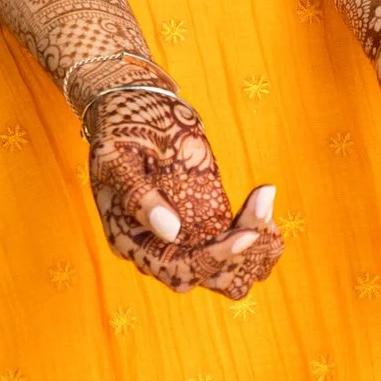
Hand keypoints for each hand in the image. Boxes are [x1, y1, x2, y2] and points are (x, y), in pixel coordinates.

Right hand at [87, 88, 283, 297]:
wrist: (135, 103)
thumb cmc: (120, 126)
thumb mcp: (117, 156)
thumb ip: (138, 195)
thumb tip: (170, 231)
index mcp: (131, 240)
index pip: (178, 269)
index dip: (213, 259)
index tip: (246, 235)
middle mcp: (160, 247)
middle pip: (211, 277)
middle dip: (242, 251)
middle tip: (259, 204)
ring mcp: (188, 235)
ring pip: (232, 270)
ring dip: (257, 248)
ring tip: (263, 201)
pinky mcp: (209, 217)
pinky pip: (240, 245)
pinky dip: (259, 231)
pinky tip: (263, 195)